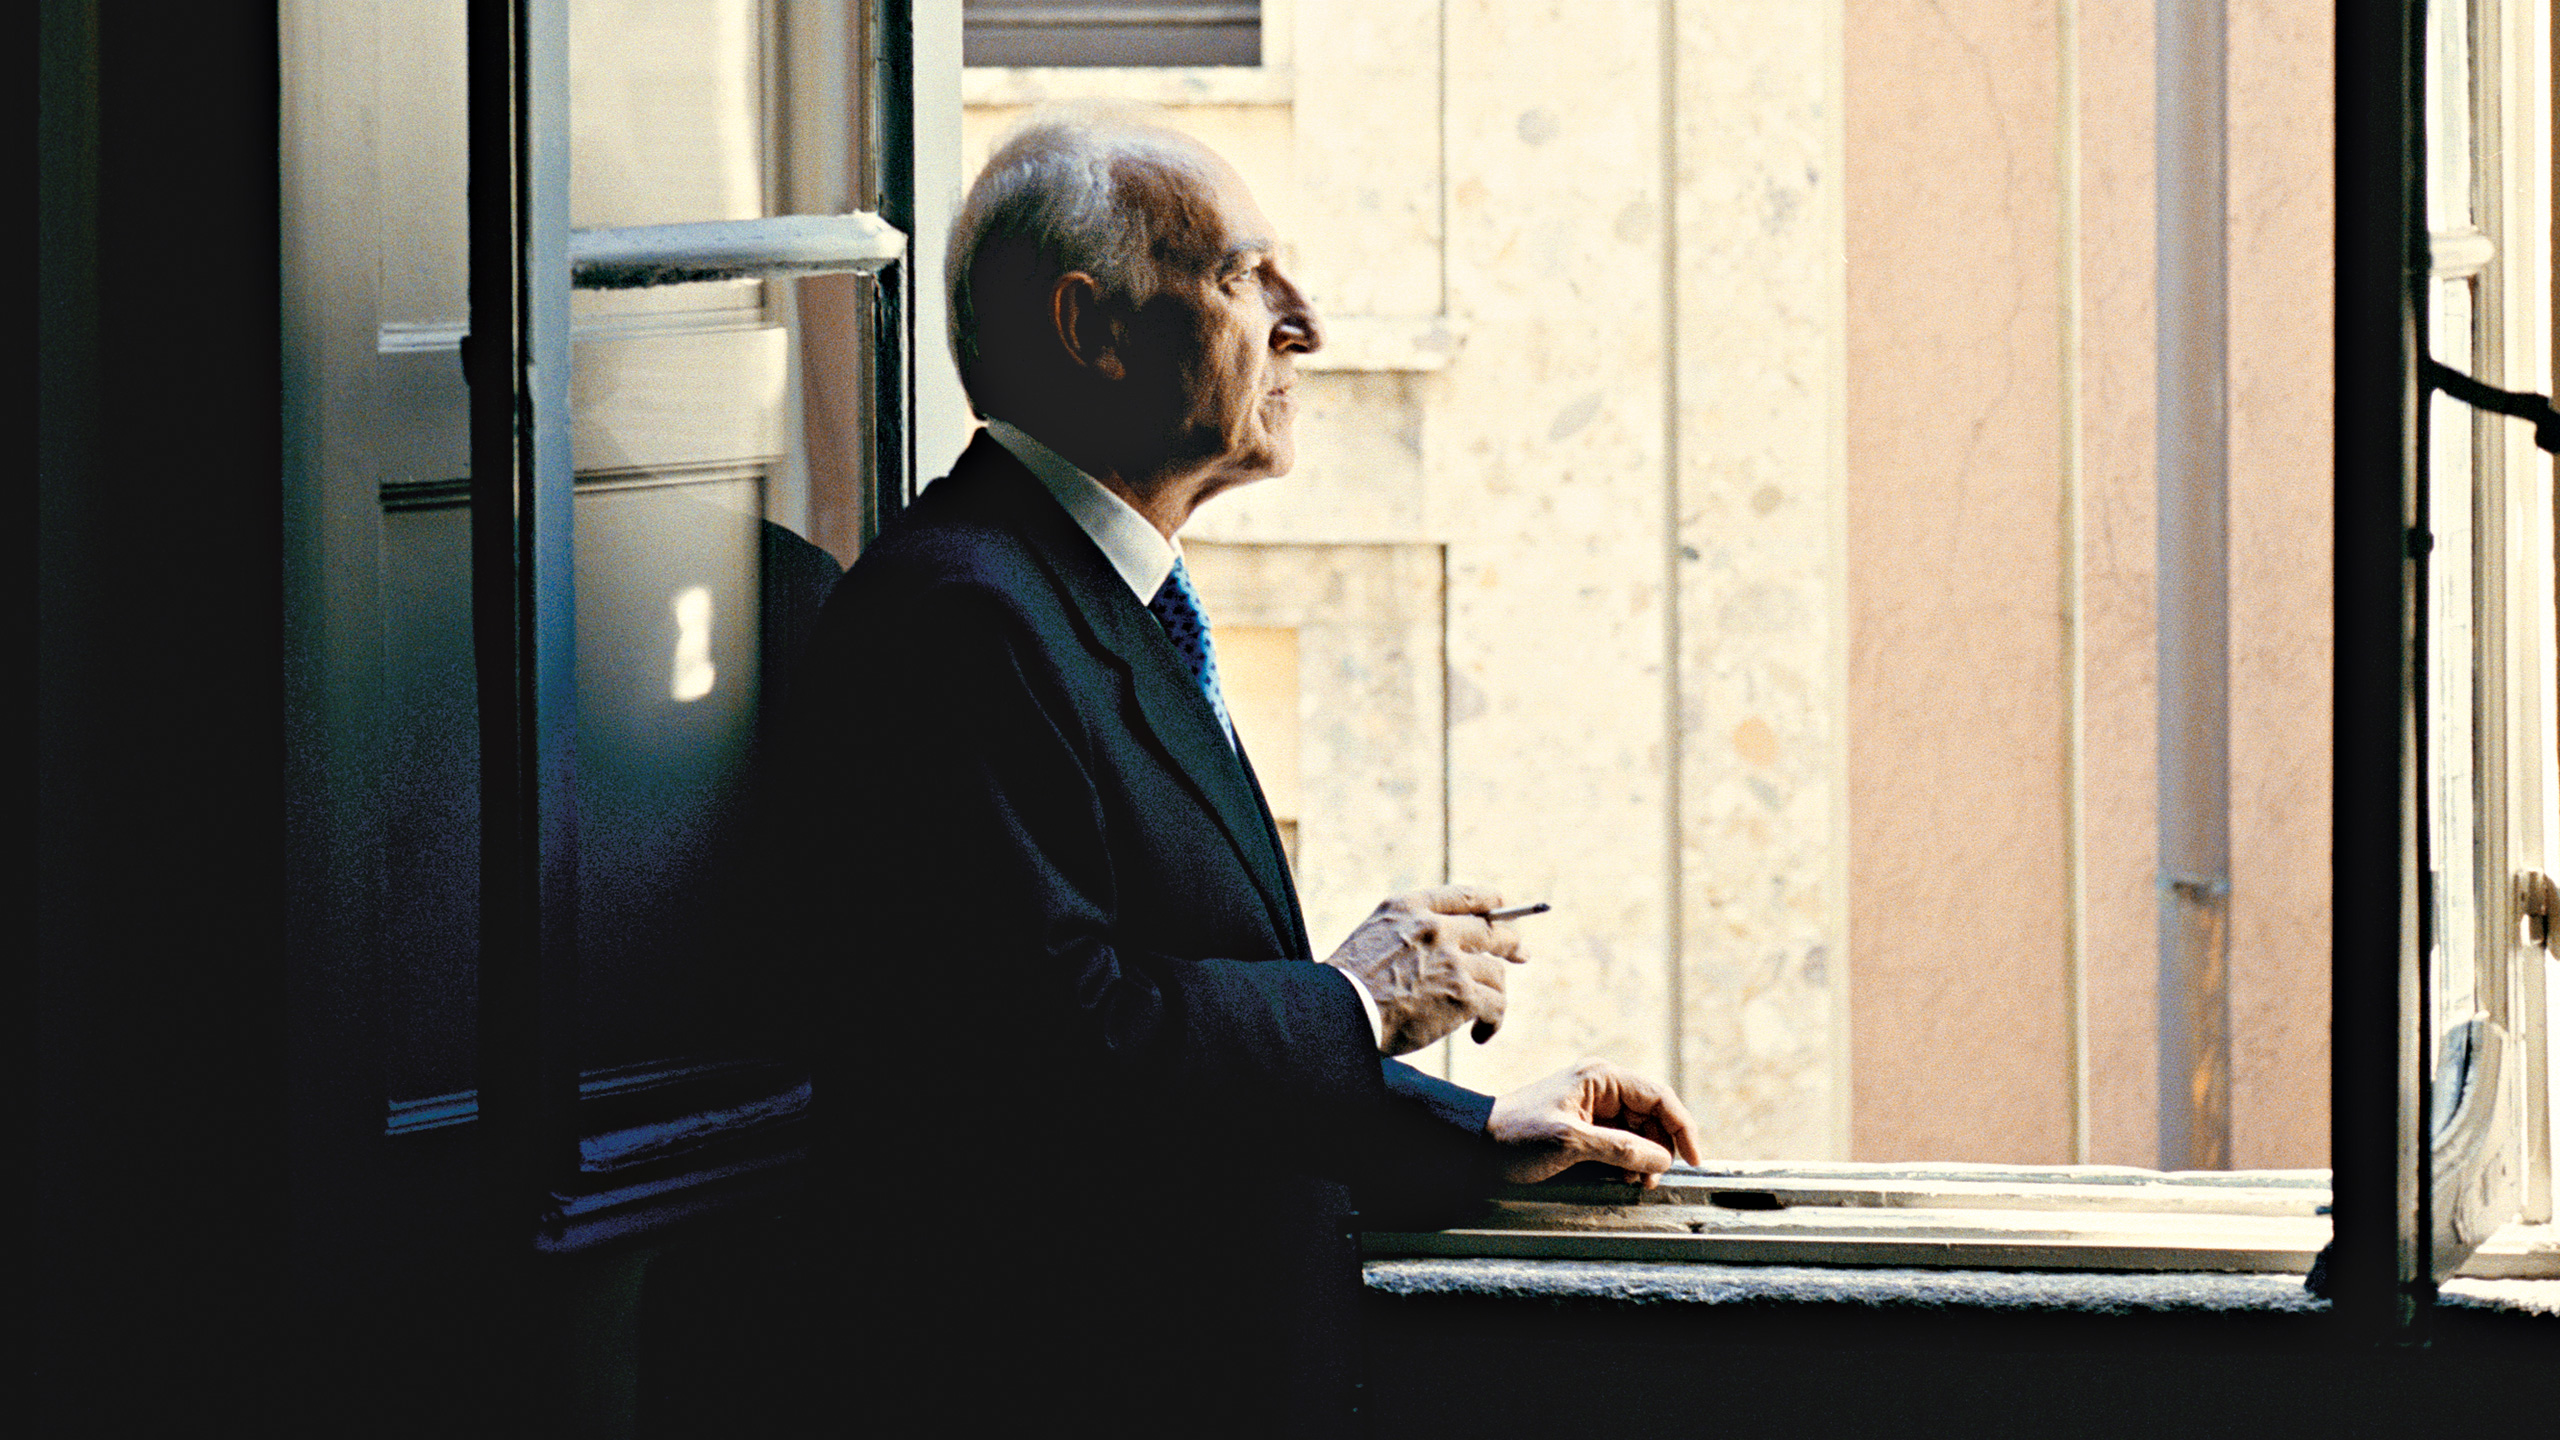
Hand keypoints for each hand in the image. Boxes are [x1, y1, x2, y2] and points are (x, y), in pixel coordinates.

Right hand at [1322, 884, 1524, 1055]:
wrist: (1338, 1014)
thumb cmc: (1349, 984)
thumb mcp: (1375, 934)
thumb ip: (1412, 927)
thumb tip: (1452, 937)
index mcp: (1411, 908)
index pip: (1467, 895)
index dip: (1493, 904)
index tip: (1504, 913)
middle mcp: (1436, 928)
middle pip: (1492, 930)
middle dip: (1511, 943)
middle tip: (1522, 954)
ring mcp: (1452, 960)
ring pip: (1495, 973)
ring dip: (1492, 994)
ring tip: (1481, 1015)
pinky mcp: (1462, 995)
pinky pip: (1496, 1005)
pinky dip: (1491, 1023)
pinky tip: (1479, 1035)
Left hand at [1487, 1059, 1702, 1185]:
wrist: (1475, 1144)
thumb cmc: (1516, 1136)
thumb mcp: (1570, 1143)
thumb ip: (1621, 1149)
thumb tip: (1663, 1159)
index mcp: (1601, 1077)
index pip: (1660, 1096)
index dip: (1683, 1128)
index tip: (1694, 1161)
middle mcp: (1602, 1086)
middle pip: (1653, 1115)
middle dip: (1660, 1147)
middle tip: (1653, 1180)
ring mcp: (1594, 1106)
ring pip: (1639, 1131)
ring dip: (1645, 1157)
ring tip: (1637, 1182)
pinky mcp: (1585, 1126)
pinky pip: (1621, 1141)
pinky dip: (1629, 1161)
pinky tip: (1624, 1178)